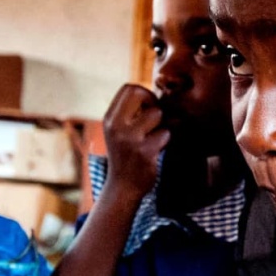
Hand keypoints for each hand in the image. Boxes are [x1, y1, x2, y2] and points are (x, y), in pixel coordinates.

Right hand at [103, 84, 169, 200]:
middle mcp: (116, 126)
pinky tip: (157, 150)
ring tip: (154, 137)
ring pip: (157, 113)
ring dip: (161, 124)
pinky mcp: (144, 151)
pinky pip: (165, 133)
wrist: (122, 188)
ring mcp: (130, 139)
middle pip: (141, 93)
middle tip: (154, 119)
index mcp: (110, 119)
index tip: (147, 107)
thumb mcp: (119, 131)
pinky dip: (165, 141)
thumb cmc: (125, 155)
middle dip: (153, 103)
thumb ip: (130, 112)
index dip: (143, 93)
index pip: (128, 87)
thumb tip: (157, 90)